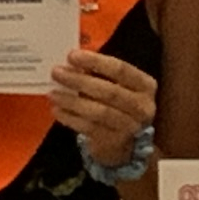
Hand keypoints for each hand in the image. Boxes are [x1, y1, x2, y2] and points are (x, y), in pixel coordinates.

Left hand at [47, 46, 157, 175]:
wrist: (126, 144)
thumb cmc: (119, 105)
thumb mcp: (118, 86)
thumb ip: (100, 74)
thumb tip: (72, 63)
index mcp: (145, 85)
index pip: (121, 69)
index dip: (96, 62)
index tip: (72, 56)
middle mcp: (142, 106)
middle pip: (109, 91)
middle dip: (80, 80)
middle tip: (57, 72)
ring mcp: (129, 127)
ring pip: (98, 111)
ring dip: (72, 101)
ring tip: (53, 93)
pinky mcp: (113, 142)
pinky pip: (89, 128)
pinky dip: (71, 118)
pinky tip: (57, 110)